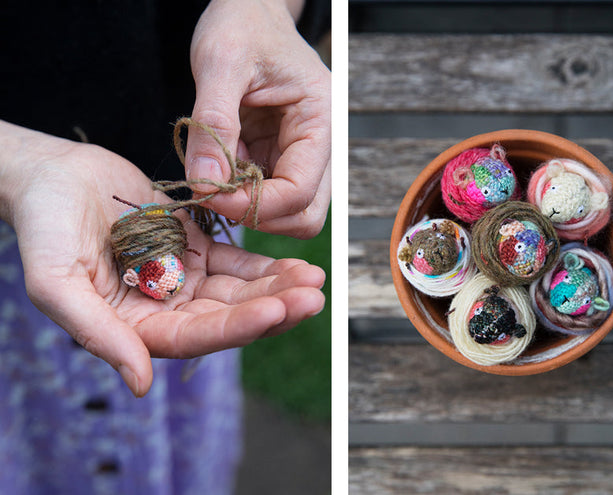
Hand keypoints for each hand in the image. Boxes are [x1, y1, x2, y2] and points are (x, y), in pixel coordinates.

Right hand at [0, 122, 325, 396]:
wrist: (50, 175)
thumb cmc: (43, 226)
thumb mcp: (56, 281)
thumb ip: (97, 333)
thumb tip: (139, 385)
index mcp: (133, 328)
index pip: (196, 336)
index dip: (238, 327)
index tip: (277, 311)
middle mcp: (163, 309)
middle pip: (228, 318)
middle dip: (273, 308)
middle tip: (312, 296)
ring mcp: (181, 279)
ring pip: (239, 292)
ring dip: (277, 288)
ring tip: (314, 279)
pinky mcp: (194, 249)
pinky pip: (236, 263)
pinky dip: (266, 266)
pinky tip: (298, 265)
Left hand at [186, 0, 329, 238]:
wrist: (248, 9)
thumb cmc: (241, 24)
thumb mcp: (220, 62)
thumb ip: (212, 122)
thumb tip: (204, 183)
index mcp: (322, 119)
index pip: (300, 192)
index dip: (254, 205)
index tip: (208, 194)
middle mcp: (321, 144)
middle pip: (305, 215)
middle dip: (257, 215)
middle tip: (212, 195)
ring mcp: (302, 154)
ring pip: (287, 212)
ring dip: (247, 206)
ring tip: (214, 173)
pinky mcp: (280, 156)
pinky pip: (265, 193)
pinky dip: (238, 191)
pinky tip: (217, 164)